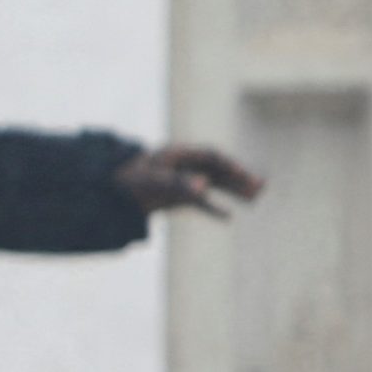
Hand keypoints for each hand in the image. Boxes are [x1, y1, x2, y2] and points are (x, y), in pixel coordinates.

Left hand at [117, 143, 262, 217]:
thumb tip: (204, 188)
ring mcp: (183, 181)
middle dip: (238, 177)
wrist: (111, 192)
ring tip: (256, 196)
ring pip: (215, 184)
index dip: (227, 163)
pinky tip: (229, 217)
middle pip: (217, 169)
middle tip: (261, 186)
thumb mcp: (154, 181)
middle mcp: (184, 166)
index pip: (209, 156)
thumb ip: (180, 184)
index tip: (241, 172)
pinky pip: (202, 202)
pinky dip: (214, 208)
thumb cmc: (132, 180)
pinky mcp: (179, 197)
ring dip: (234, 191)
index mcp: (178, 155)